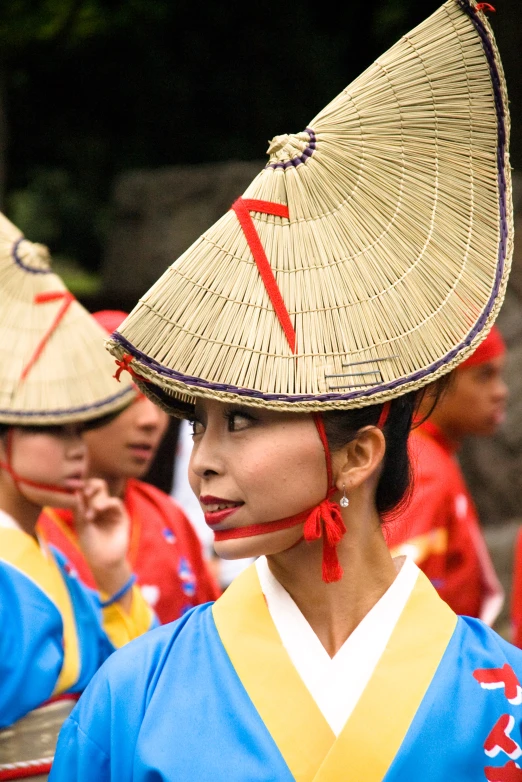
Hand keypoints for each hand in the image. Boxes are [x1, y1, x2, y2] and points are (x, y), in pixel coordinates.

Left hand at [73, 479, 131, 597]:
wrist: (103, 560)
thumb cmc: (90, 545)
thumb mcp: (81, 525)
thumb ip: (80, 508)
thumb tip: (76, 490)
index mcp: (87, 508)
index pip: (85, 491)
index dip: (82, 486)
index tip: (75, 487)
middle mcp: (99, 507)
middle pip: (97, 487)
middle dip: (91, 485)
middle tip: (85, 491)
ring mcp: (110, 510)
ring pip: (106, 493)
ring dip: (97, 498)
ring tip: (92, 510)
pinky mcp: (121, 515)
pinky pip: (116, 502)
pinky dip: (107, 503)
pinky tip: (98, 509)